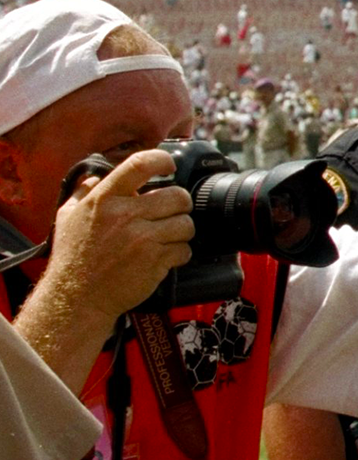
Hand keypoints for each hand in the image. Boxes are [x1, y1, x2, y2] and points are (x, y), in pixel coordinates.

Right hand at [43, 149, 193, 319]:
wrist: (77, 299)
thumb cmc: (73, 257)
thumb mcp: (68, 216)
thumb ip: (85, 191)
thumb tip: (101, 173)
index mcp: (104, 200)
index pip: (140, 164)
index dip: (162, 160)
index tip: (169, 166)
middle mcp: (125, 216)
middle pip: (178, 196)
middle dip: (179, 204)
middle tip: (170, 212)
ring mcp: (143, 239)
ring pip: (186, 224)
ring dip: (180, 231)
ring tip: (165, 237)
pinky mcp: (156, 261)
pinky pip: (184, 249)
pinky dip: (179, 253)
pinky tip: (163, 256)